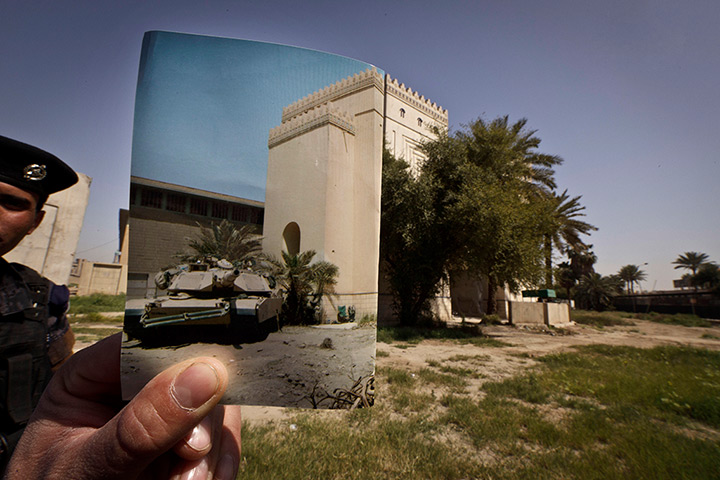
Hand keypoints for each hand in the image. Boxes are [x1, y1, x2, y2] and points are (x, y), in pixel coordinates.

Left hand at [5, 334, 240, 478]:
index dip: (185, 352)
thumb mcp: (88, 465)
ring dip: (211, 450)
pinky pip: (223, 440)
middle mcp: (132, 388)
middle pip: (193, 373)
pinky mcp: (183, 445)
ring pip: (216, 408)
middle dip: (200, 420)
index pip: (145, 343)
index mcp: (92, 376)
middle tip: (193, 455)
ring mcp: (163, 416)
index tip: (215, 374)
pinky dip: (220, 463)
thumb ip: (140, 426)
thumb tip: (205, 374)